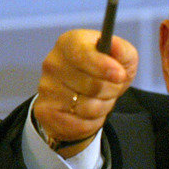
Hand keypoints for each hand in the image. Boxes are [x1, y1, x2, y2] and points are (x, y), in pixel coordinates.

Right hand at [33, 29, 137, 156]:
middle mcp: (53, 63)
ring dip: (103, 106)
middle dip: (111, 90)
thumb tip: (116, 47)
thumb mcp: (121, 59)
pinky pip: (81, 124)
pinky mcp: (46, 112)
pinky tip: (88, 113)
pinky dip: (93, 122)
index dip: (103, 66)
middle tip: (111, 87)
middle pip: (92, 85)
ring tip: (99, 99)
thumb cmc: (102, 73)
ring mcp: (46, 88)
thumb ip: (122, 51)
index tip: (120, 75)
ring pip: (89, 107)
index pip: (82, 54)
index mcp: (69, 43)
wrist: (82, 98)